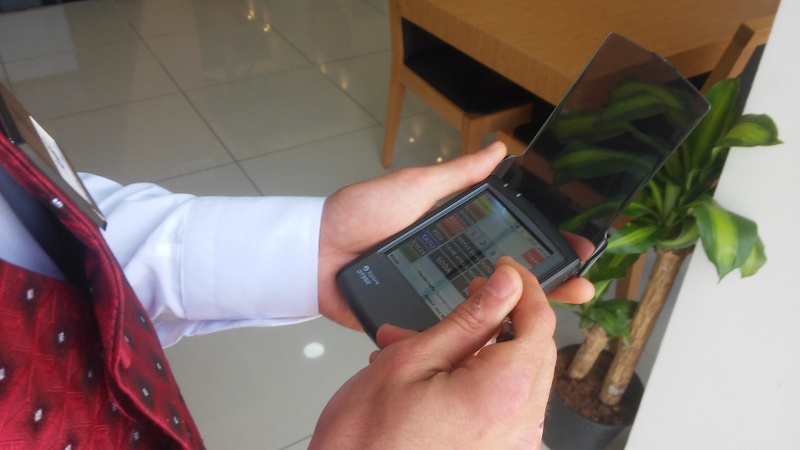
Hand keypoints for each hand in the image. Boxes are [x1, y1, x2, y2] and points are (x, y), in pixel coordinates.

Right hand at [310, 257, 563, 448]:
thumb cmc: (367, 443)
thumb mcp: (410, 361)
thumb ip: (468, 320)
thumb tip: (505, 285)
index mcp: (504, 394)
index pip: (540, 323)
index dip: (525, 287)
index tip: (506, 269)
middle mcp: (519, 427)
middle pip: (532, 351)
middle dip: (501, 318)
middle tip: (473, 296)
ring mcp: (510, 447)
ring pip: (513, 377)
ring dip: (479, 351)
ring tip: (425, 341)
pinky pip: (500, 406)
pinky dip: (475, 381)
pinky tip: (434, 374)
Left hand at [317, 142, 593, 328]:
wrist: (315, 257)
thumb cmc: (357, 216)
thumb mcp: (413, 188)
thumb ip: (456, 175)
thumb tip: (498, 149)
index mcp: (452, 235)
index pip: (509, 243)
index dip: (543, 248)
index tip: (578, 250)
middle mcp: (449, 268)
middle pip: (506, 280)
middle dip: (546, 285)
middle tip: (581, 287)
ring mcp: (434, 298)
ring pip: (485, 311)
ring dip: (518, 316)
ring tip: (554, 319)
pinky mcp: (415, 323)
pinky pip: (450, 334)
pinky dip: (476, 340)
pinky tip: (506, 346)